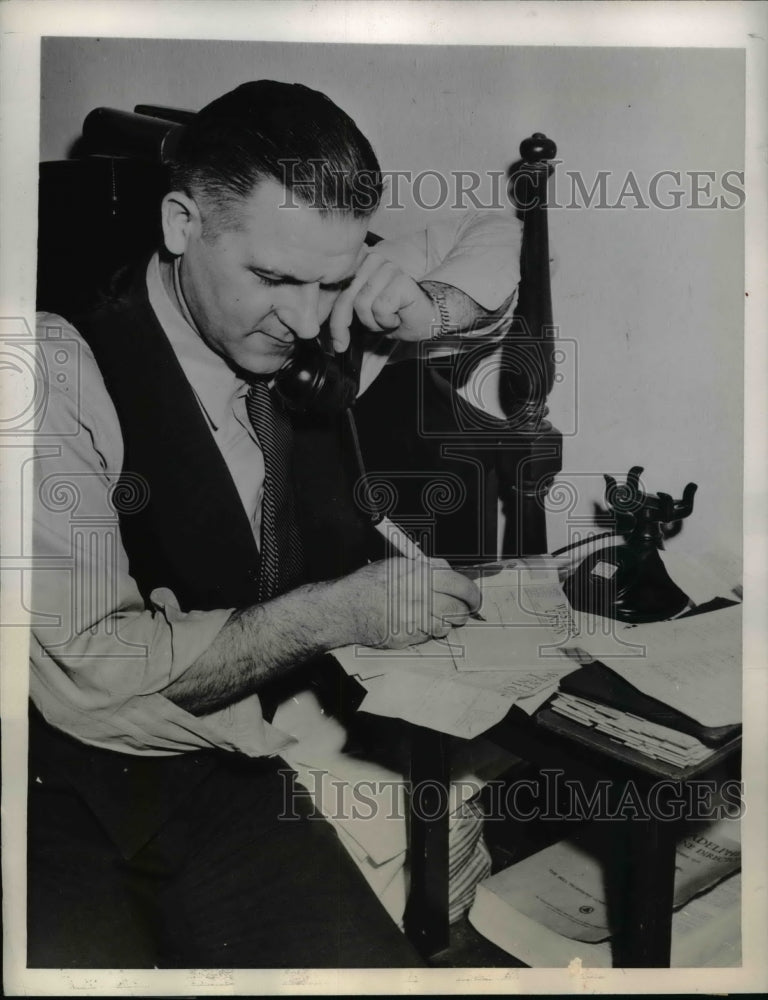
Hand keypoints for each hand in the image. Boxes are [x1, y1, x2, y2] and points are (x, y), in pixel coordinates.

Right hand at [328, 557, 481, 649]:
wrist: (346, 608)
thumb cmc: (369, 584)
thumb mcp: (399, 564)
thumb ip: (427, 567)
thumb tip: (447, 570)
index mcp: (422, 577)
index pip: (462, 586)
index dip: (472, 593)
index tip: (473, 597)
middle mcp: (421, 600)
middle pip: (459, 610)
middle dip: (462, 609)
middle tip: (459, 607)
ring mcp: (415, 622)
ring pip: (446, 626)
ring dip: (445, 621)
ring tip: (433, 613)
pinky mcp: (408, 639)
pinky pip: (429, 637)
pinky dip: (428, 631)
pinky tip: (416, 621)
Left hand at [329, 250, 435, 351]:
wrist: (427, 318)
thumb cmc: (397, 314)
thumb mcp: (363, 313)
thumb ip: (344, 310)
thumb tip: (318, 326)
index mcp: (360, 264)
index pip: (336, 291)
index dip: (335, 320)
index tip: (338, 342)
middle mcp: (372, 260)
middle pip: (347, 298)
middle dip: (354, 323)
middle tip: (372, 330)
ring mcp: (387, 268)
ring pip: (363, 304)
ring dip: (376, 321)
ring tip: (390, 317)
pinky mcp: (400, 280)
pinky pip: (380, 307)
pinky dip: (388, 320)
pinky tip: (399, 315)